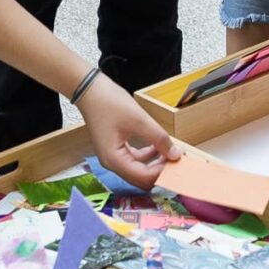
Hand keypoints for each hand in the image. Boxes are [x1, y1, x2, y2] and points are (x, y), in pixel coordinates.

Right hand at [76, 75, 174, 190]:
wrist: (89, 90)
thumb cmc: (108, 102)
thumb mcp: (139, 119)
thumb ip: (159, 138)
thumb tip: (176, 154)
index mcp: (114, 159)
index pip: (143, 177)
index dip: (162, 172)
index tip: (178, 161)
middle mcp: (111, 163)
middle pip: (141, 178)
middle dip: (159, 170)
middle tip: (176, 158)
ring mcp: (112, 156)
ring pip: (139, 170)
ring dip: (155, 164)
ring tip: (169, 151)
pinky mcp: (115, 149)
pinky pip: (134, 160)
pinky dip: (147, 156)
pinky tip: (156, 145)